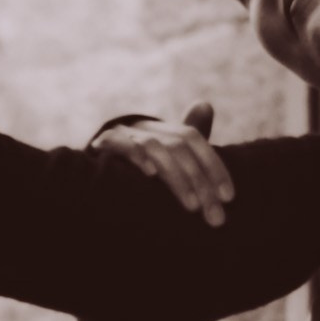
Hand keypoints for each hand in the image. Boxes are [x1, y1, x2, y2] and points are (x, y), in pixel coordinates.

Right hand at [89, 102, 233, 225]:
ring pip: (156, 147)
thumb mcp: (165, 156)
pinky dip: (136, 156)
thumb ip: (190, 138)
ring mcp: (122, 133)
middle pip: (179, 146)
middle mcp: (144, 127)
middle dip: (201, 182)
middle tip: (213, 216)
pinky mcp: (101, 143)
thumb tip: (205, 104)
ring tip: (192, 206)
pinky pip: (119, 143)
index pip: (193, 138)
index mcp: (162, 129)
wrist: (90, 174)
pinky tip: (150, 174)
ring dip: (177, 178)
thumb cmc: (135, 168)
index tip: (229, 197)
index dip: (214, 166)